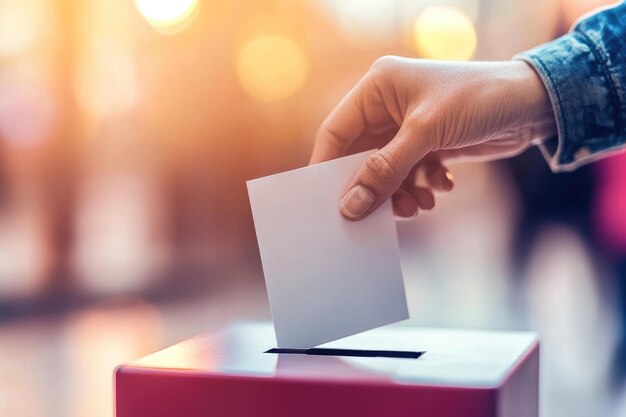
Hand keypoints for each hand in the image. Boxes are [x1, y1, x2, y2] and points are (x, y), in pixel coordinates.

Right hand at [310, 57, 555, 219]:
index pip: (336, 132)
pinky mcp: (428, 144)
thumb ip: (385, 171)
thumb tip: (350, 206)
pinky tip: (439, 188)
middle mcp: (388, 106)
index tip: (325, 202)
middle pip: (360, 157)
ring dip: (398, 193)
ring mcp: (408, 127)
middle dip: (372, 187)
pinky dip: (419, 187)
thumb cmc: (479, 100)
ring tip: (417, 206)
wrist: (535, 104)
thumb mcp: (426, 133)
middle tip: (377, 214)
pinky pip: (408, 175)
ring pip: (385, 171)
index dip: (327, 168)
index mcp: (378, 88)